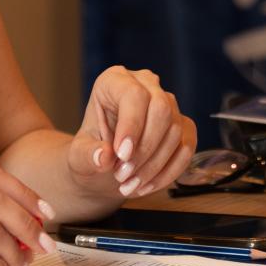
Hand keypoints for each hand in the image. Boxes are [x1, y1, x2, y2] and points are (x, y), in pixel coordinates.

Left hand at [68, 65, 197, 198]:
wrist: (105, 169)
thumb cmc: (91, 153)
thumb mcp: (78, 156)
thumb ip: (87, 155)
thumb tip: (103, 156)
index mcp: (115, 81)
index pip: (133, 93)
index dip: (131, 125)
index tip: (122, 155)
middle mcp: (146, 85)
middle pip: (161, 109)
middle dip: (144, 149)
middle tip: (122, 175)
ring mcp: (168, 104)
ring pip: (175, 131)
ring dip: (153, 165)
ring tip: (129, 184)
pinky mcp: (183, 126)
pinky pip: (186, 148)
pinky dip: (168, 172)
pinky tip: (147, 185)